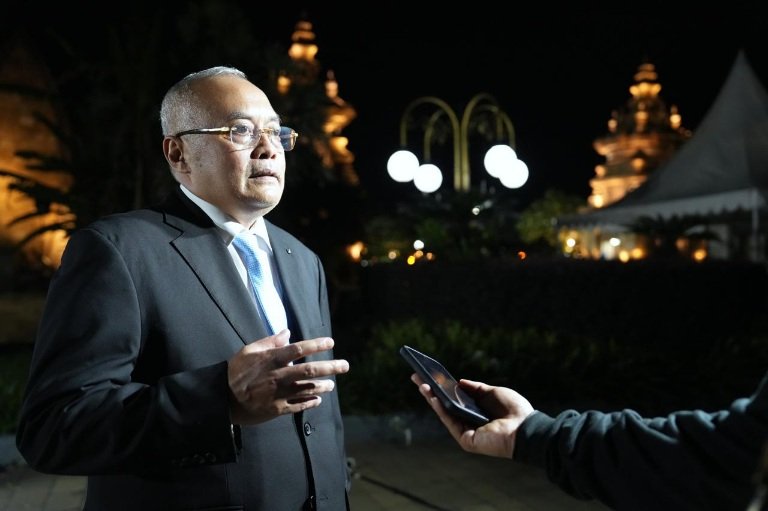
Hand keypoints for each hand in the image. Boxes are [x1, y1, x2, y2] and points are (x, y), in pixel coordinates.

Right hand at [228, 329, 348, 424]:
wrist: (223, 399)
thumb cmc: (235, 371)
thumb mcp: (249, 351)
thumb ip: (269, 341)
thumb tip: (287, 332)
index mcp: (273, 359)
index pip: (299, 348)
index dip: (317, 344)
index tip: (330, 342)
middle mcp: (280, 376)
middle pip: (310, 370)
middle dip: (331, 367)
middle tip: (345, 365)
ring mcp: (280, 394)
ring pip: (308, 389)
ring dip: (323, 386)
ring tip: (331, 385)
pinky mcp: (278, 409)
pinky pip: (299, 406)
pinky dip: (310, 403)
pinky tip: (318, 400)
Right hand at [412, 374, 534, 458]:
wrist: (525, 428)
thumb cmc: (514, 410)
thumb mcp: (493, 392)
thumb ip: (476, 388)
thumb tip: (459, 382)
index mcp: (477, 411)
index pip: (455, 399)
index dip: (443, 388)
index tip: (430, 376)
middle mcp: (469, 422)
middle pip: (446, 405)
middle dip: (431, 391)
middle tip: (416, 377)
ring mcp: (466, 431)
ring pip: (444, 413)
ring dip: (431, 398)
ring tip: (420, 384)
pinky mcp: (465, 440)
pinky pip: (450, 422)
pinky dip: (440, 409)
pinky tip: (433, 397)